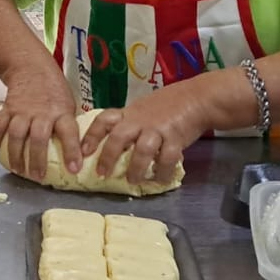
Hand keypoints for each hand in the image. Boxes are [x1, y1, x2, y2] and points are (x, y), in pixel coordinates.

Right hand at [0, 72, 80, 180]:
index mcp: (61, 112)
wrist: (31, 68)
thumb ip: (68, 126)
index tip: (74, 169)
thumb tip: (76, 153)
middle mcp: (41, 112)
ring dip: (15, 155)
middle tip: (37, 177)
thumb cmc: (53, 90)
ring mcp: (22, 110)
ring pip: (16, 134)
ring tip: (18, 170)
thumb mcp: (68, 105)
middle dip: (37, 160)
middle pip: (38, 138)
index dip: (72, 151)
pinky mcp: (7, 108)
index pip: (69, 133)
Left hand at [79, 83, 209, 184]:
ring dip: (135, 168)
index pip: (104, 120)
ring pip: (142, 150)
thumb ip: (128, 124)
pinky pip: (168, 158)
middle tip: (102, 174)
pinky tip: (159, 180)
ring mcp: (158, 129)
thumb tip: (111, 145)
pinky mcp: (176, 138)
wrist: (196, 98)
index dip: (91, 135)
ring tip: (132, 181)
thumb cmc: (166, 106)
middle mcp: (140, 120)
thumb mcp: (141, 110)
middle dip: (108, 157)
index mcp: (129, 113)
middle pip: (118, 137)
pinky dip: (163, 172)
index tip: (83, 152)